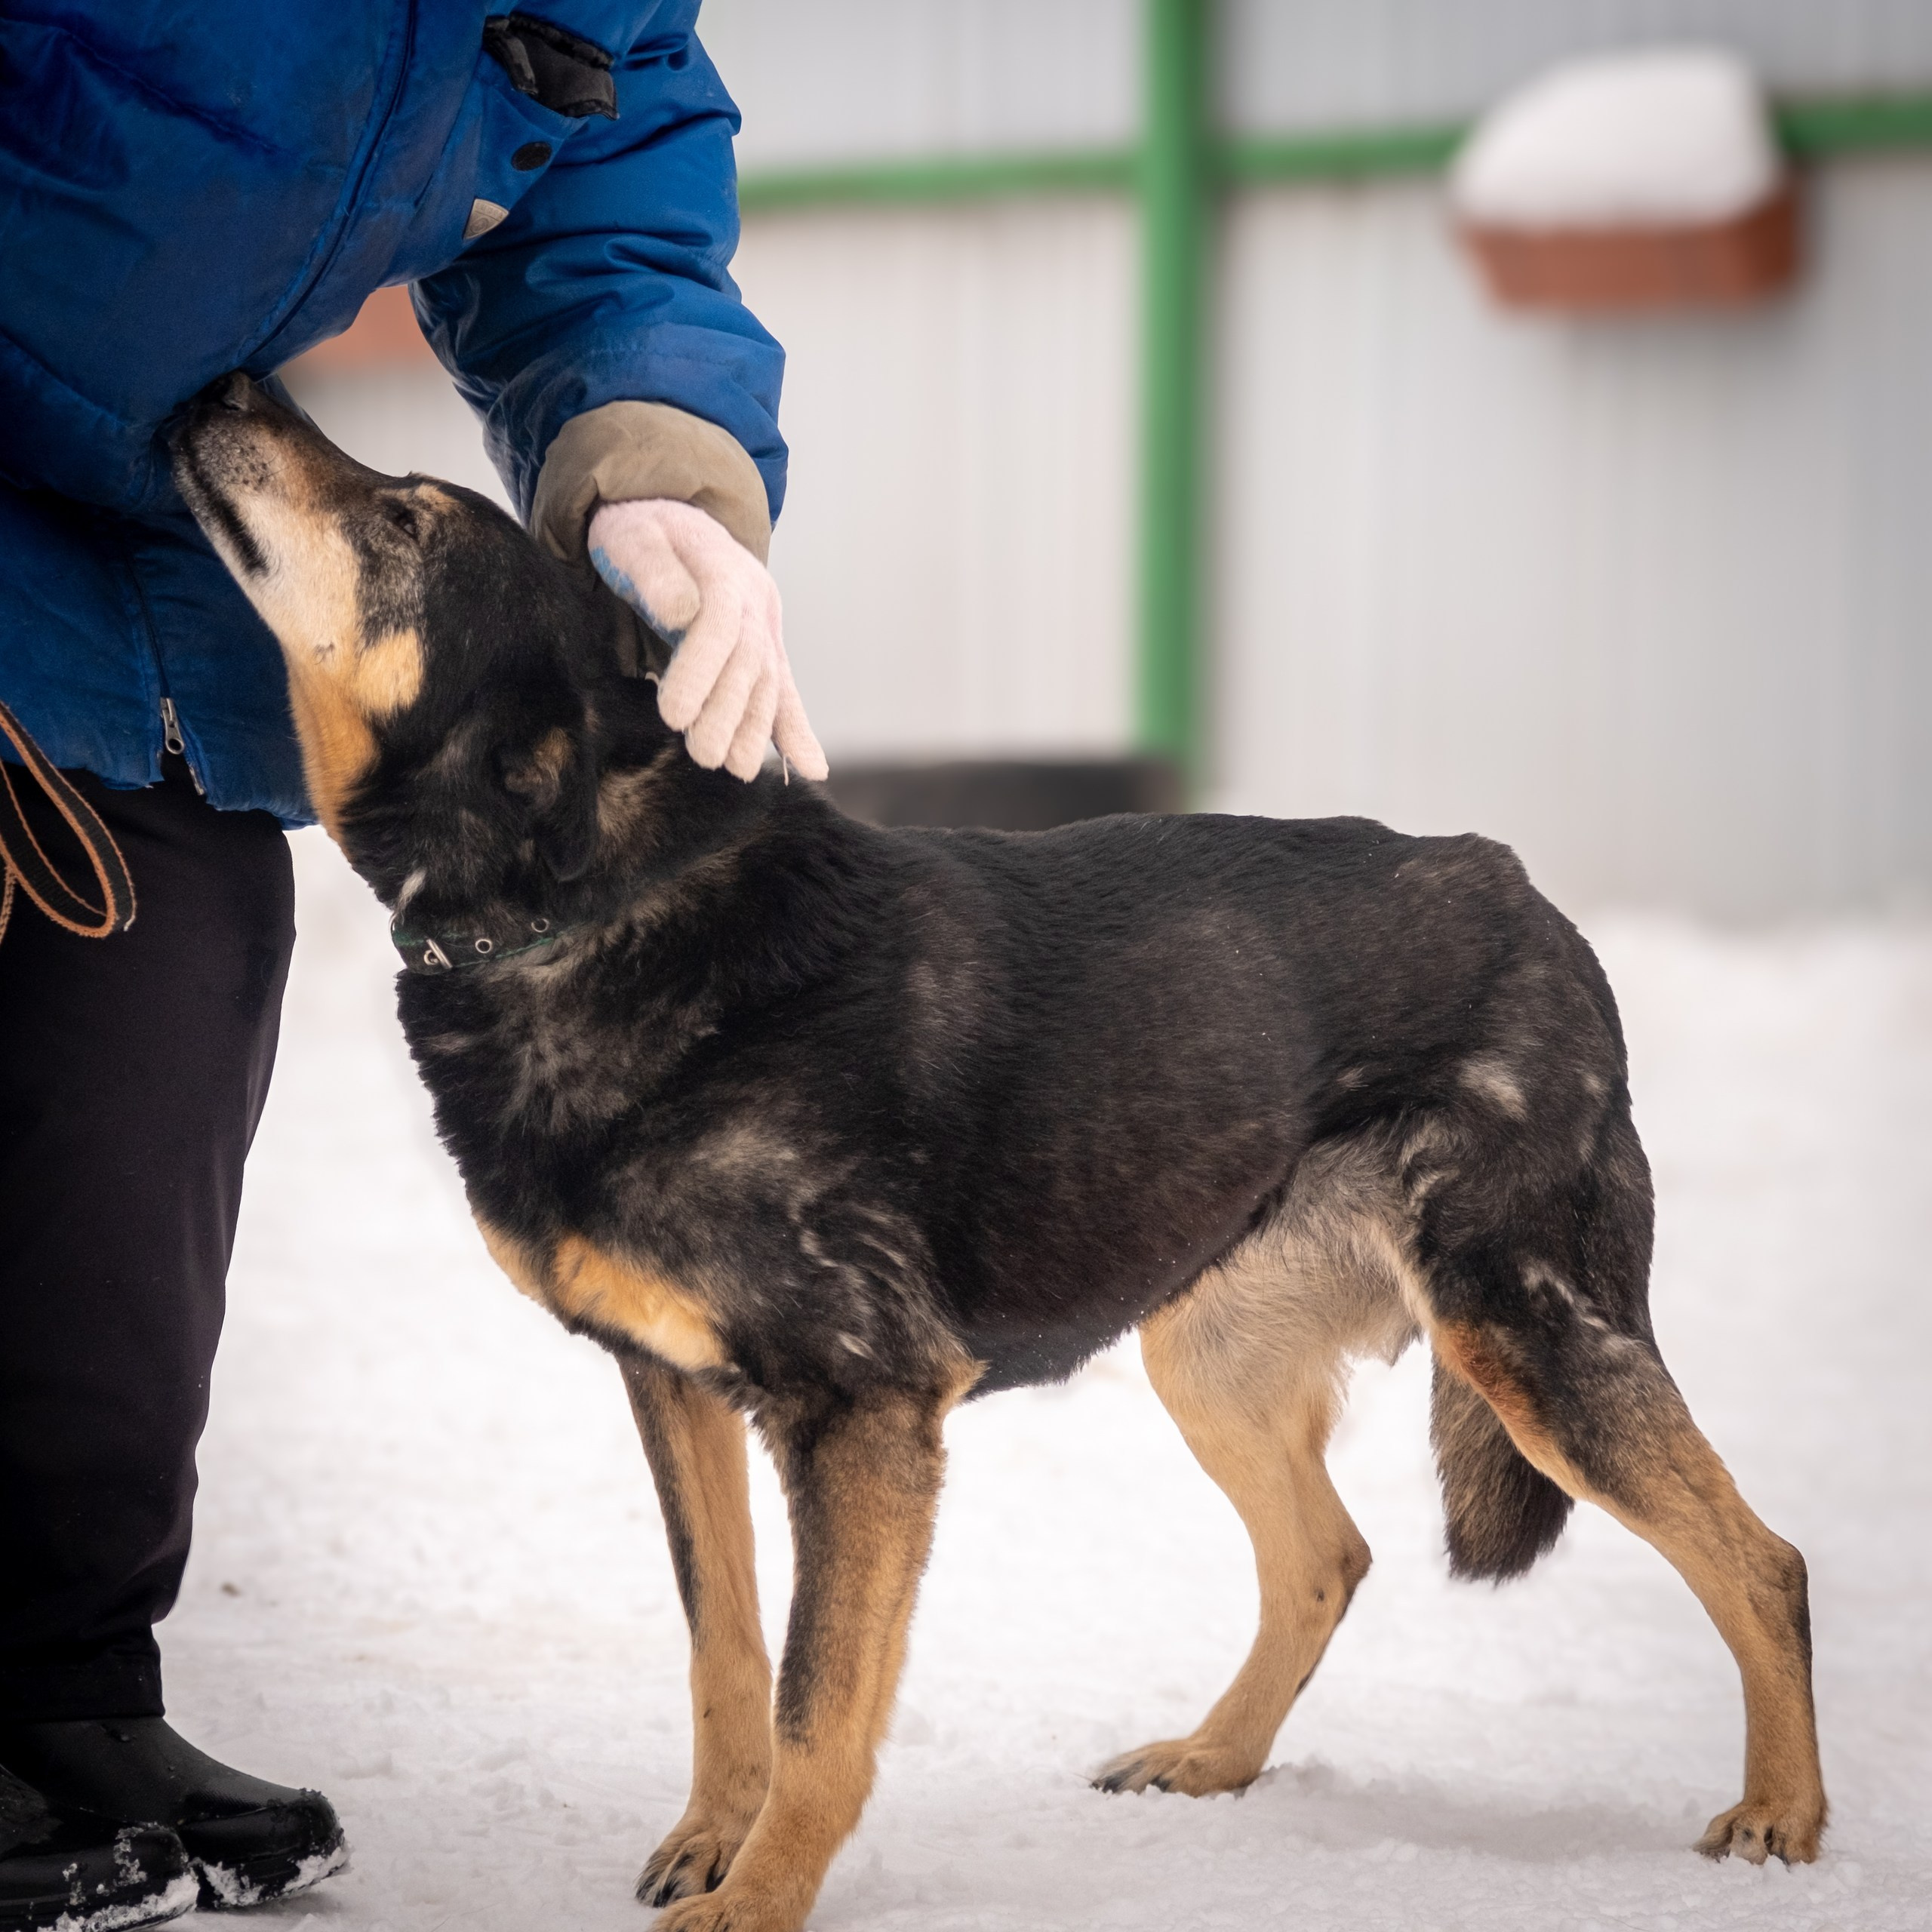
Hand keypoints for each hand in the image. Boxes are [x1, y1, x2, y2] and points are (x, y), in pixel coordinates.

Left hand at [588, 499, 827, 782]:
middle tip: (704, 756)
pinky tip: (812, 769)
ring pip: (767, 681)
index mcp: (722, 569)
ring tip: (738, 768)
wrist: (671, 517)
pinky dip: (797, 731)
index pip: (718, 624)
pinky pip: (785, 691)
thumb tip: (682, 612)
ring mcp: (765, 624)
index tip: (674, 714)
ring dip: (756, 729)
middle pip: (748, 662)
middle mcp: (754, 600)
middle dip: (728, 712)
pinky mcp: (765, 647)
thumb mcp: (633, 535)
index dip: (700, 671)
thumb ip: (654, 570)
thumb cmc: (640, 530)